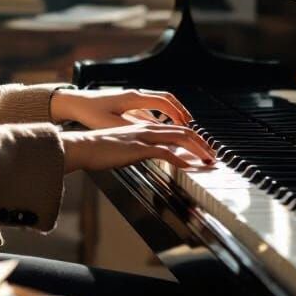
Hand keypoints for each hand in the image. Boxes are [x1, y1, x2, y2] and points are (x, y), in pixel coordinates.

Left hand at [50, 87, 192, 128]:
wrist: (74, 103)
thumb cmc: (90, 111)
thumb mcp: (113, 123)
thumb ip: (136, 128)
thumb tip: (156, 133)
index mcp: (134, 98)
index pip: (164, 102)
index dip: (179, 113)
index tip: (188, 124)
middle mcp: (135, 95)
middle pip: (165, 100)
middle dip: (180, 112)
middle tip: (191, 125)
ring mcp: (131, 99)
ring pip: (157, 104)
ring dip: (170, 114)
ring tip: (180, 128)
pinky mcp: (126, 105)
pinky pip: (149, 109)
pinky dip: (159, 117)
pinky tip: (160, 128)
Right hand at [61, 123, 215, 173]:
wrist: (83, 146)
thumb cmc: (97, 148)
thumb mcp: (120, 146)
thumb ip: (135, 148)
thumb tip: (144, 155)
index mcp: (143, 128)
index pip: (174, 129)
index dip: (191, 137)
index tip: (201, 148)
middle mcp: (146, 129)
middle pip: (183, 131)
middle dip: (201, 143)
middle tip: (212, 154)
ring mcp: (143, 138)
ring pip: (179, 138)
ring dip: (197, 149)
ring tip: (207, 160)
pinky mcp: (139, 148)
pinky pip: (165, 152)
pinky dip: (180, 160)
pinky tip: (187, 167)